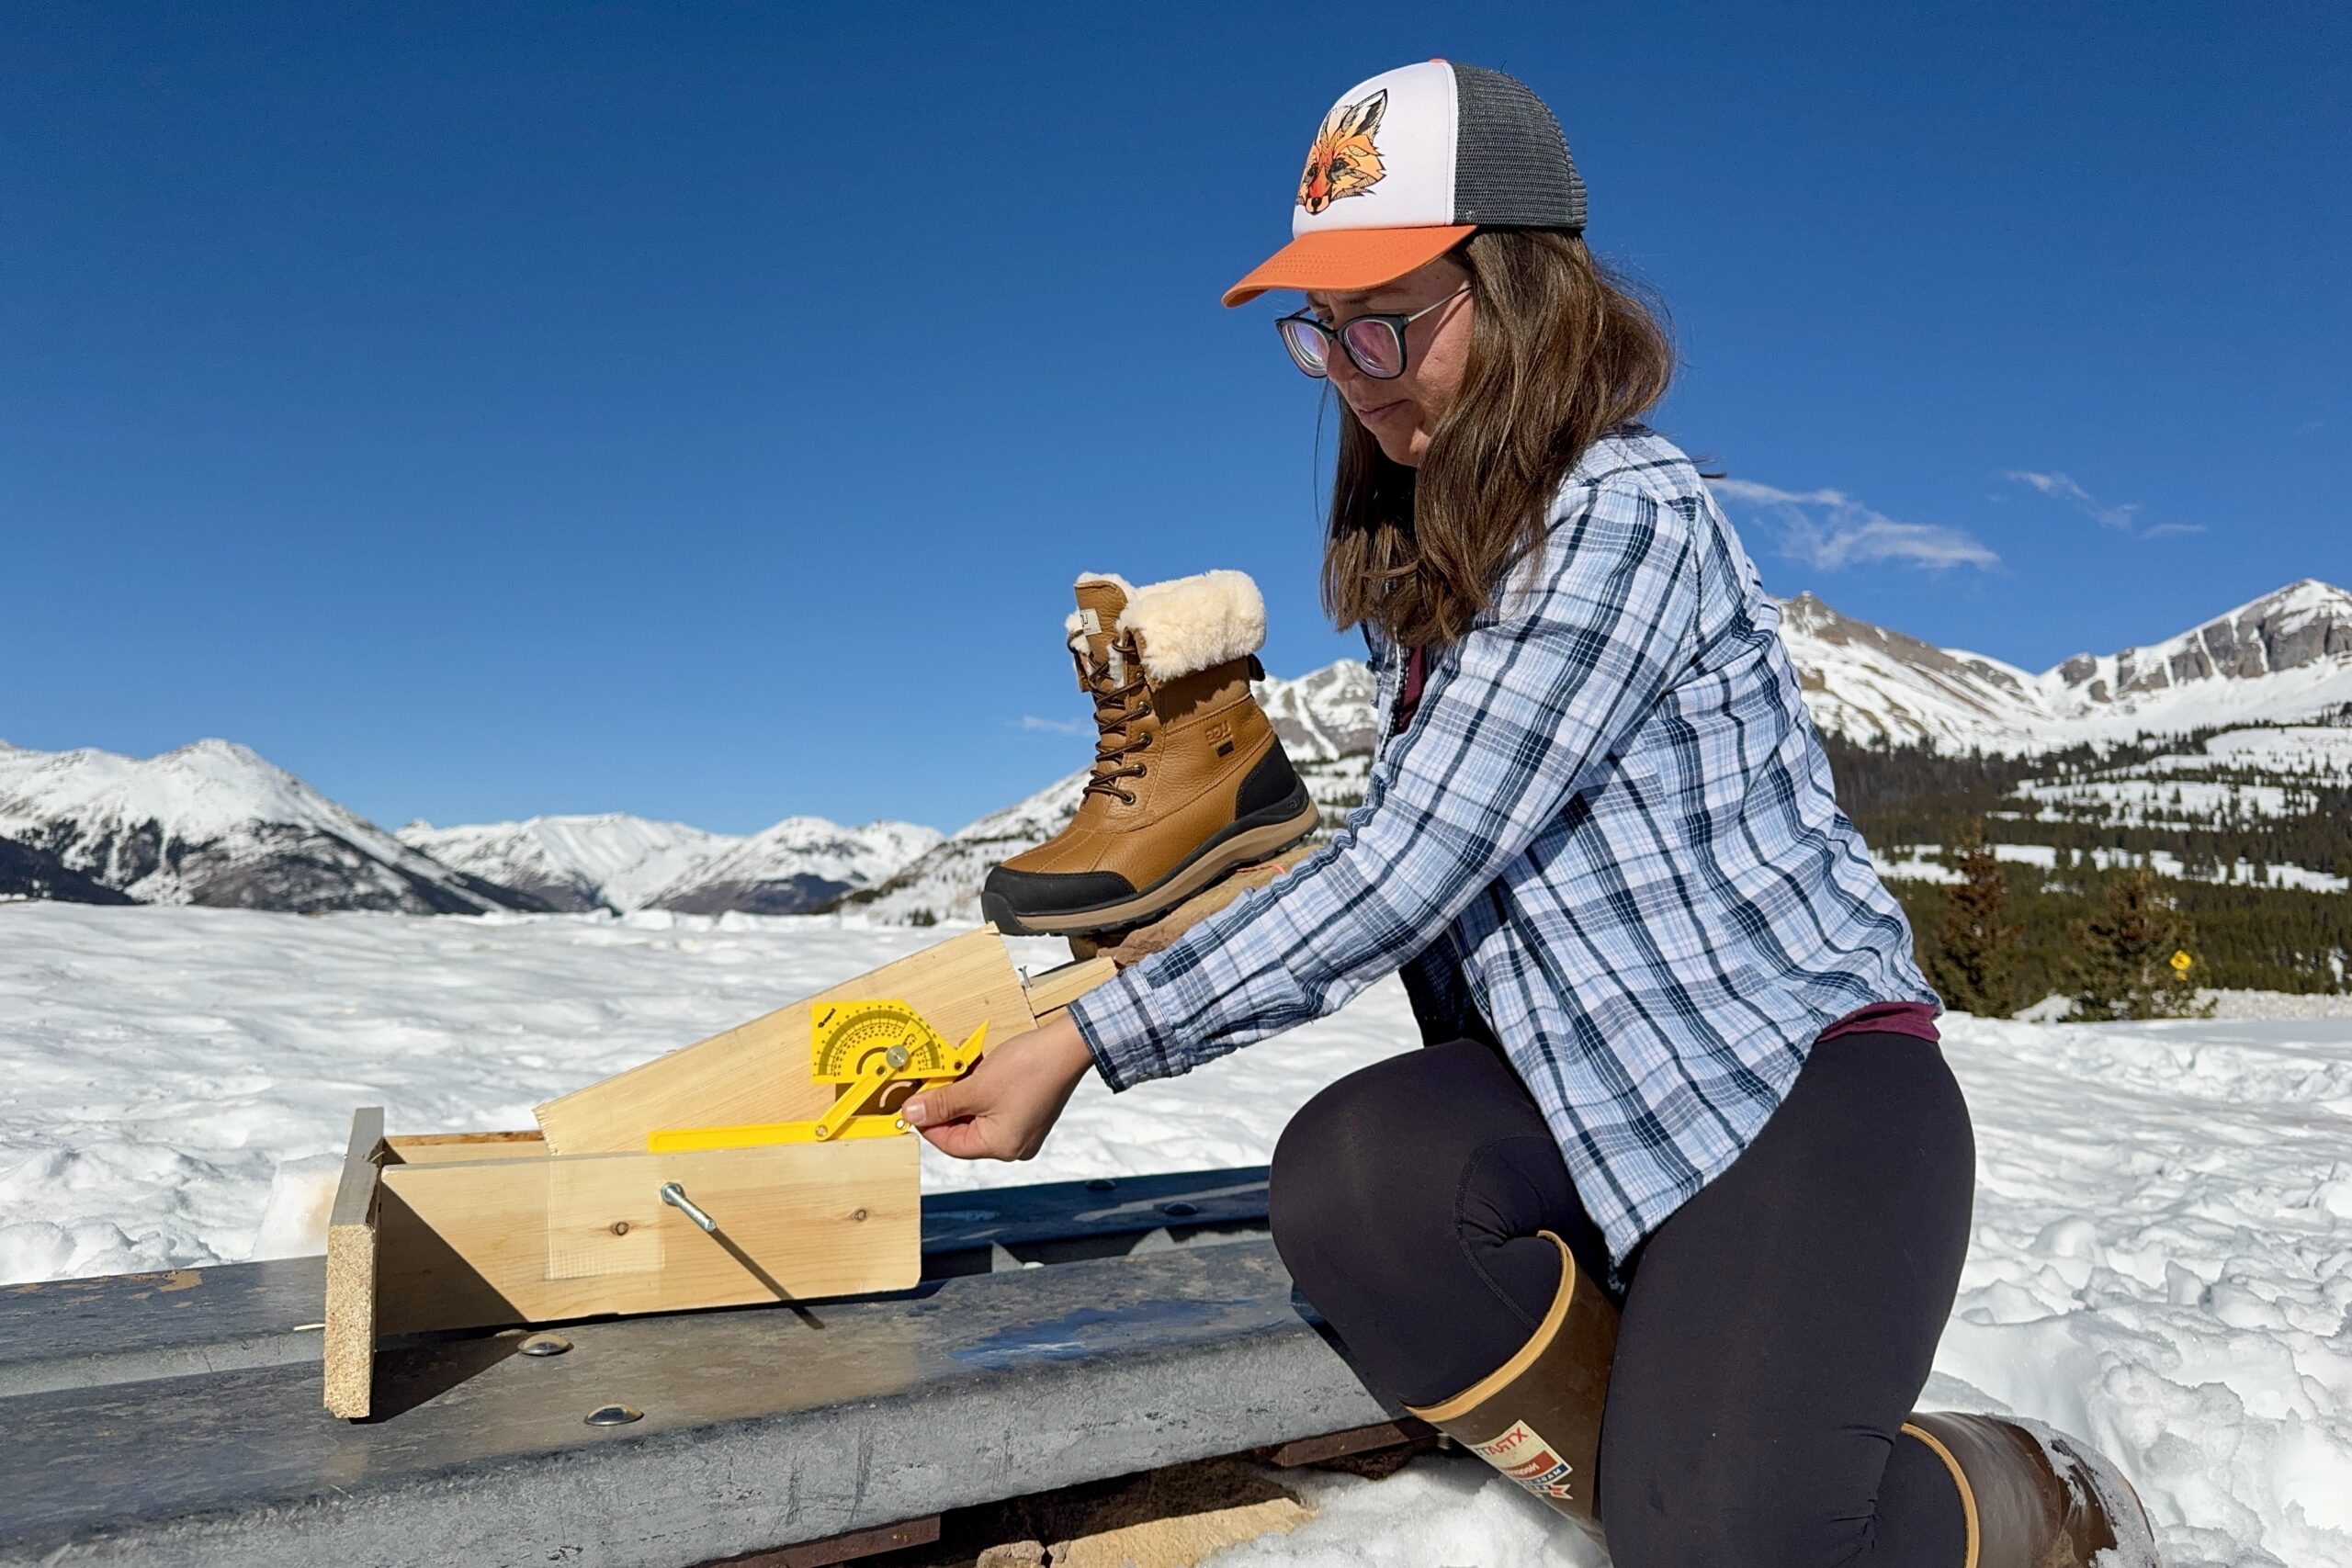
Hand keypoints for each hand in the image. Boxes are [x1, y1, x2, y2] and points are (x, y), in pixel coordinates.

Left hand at [901, 1013, 1094, 1160]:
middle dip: (945, 1105)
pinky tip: (973, 1071)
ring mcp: (1022, 1128)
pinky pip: (992, 1106)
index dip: (928, 1123)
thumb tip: (912, 1114)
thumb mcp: (976, 1086)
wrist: (1067, 1045)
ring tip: (954, 1073)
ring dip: (961, 1094)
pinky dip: (979, 1090)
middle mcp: (1013, 1143)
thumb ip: (941, 1103)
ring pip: (977, 1115)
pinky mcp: (1026, 1111)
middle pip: (963, 1130)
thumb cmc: (1031, 1068)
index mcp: (1001, 1146)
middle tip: (930, 1084)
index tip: (912, 1105)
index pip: (951, 1144)